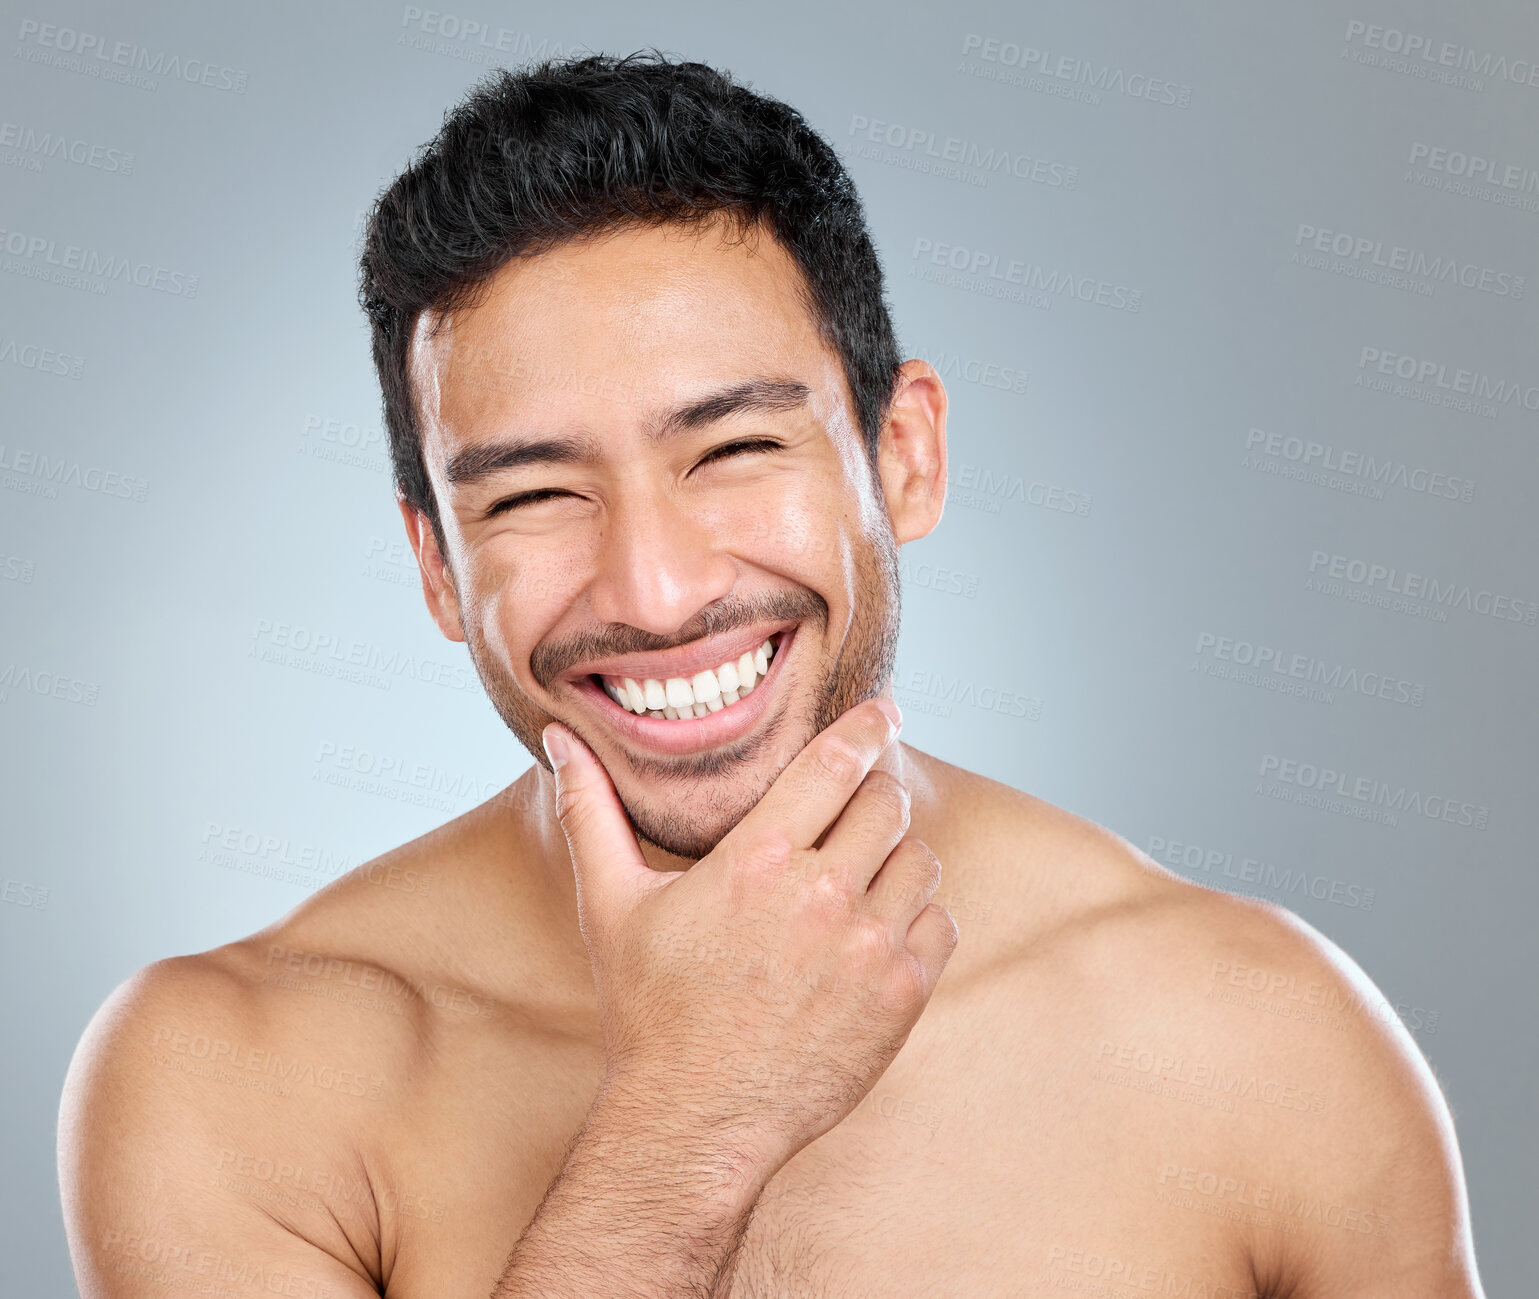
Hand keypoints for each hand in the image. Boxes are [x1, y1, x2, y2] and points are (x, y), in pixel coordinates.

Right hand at [543, 698, 958, 1177]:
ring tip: (864, 874)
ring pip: (919, 860)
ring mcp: (867, 949)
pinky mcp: (900, 998)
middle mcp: (820, 896)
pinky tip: (881, 928)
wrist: (695, 1119)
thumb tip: (559, 739)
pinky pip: (940, 922)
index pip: (833, 764)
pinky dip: (921, 915)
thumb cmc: (650, 1010)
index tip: (884, 709)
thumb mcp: (611, 905)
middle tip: (860, 806)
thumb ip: (590, 812)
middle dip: (877, 793)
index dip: (866, 726)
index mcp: (756, 861)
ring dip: (898, 855)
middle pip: (887, 804)